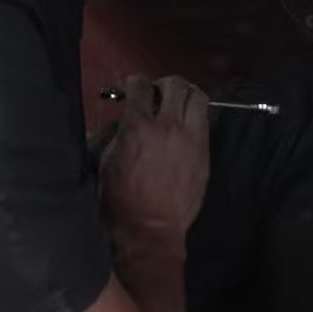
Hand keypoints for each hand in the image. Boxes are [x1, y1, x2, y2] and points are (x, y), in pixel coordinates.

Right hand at [100, 75, 209, 248]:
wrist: (150, 229)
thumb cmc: (122, 201)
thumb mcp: (107, 162)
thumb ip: (117, 135)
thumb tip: (122, 123)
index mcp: (138, 127)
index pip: (140, 86)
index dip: (135, 82)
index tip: (134, 86)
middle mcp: (167, 127)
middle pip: (175, 85)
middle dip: (164, 83)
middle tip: (158, 92)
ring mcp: (190, 138)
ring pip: (198, 97)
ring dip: (186, 94)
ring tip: (178, 101)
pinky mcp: (204, 153)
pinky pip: (205, 121)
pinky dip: (195, 116)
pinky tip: (186, 125)